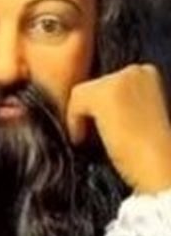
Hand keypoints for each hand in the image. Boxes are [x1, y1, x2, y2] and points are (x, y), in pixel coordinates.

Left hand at [67, 64, 170, 193]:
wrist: (161, 165)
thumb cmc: (149, 148)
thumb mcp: (137, 114)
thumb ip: (119, 102)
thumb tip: (90, 106)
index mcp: (147, 73)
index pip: (106, 82)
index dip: (100, 107)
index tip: (103, 127)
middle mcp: (136, 70)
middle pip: (92, 85)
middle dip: (89, 110)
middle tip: (94, 135)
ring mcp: (121, 78)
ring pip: (81, 93)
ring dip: (80, 117)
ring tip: (89, 139)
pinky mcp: (105, 92)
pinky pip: (74, 102)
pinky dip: (74, 122)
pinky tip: (84, 139)